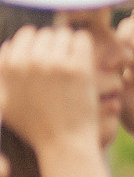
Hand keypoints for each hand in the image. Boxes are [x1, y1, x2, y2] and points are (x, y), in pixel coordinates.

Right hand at [0, 24, 99, 150]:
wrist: (64, 143)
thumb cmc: (35, 126)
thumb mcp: (6, 102)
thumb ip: (2, 76)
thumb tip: (6, 53)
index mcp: (8, 66)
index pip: (23, 37)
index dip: (36, 48)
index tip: (46, 64)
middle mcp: (27, 61)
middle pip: (43, 33)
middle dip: (52, 46)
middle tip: (62, 66)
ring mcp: (53, 63)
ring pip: (62, 34)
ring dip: (69, 45)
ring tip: (72, 64)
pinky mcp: (77, 67)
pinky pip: (81, 38)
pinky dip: (83, 46)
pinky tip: (84, 61)